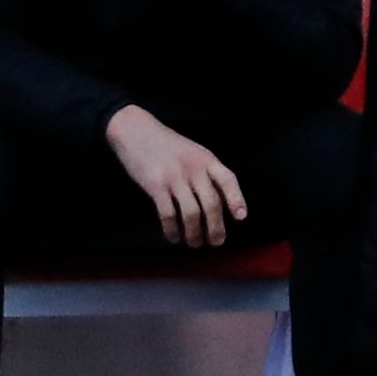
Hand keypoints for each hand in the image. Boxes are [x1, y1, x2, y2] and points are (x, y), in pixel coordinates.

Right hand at [106, 106, 246, 247]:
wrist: (135, 131)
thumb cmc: (168, 145)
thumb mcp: (194, 152)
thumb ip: (207, 172)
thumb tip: (221, 200)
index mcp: (207, 159)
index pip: (228, 180)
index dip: (237, 199)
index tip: (241, 218)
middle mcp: (194, 169)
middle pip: (211, 203)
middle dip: (216, 227)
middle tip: (216, 242)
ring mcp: (174, 177)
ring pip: (191, 213)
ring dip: (194, 233)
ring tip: (194, 243)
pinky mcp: (155, 186)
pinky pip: (168, 214)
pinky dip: (172, 229)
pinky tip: (173, 237)